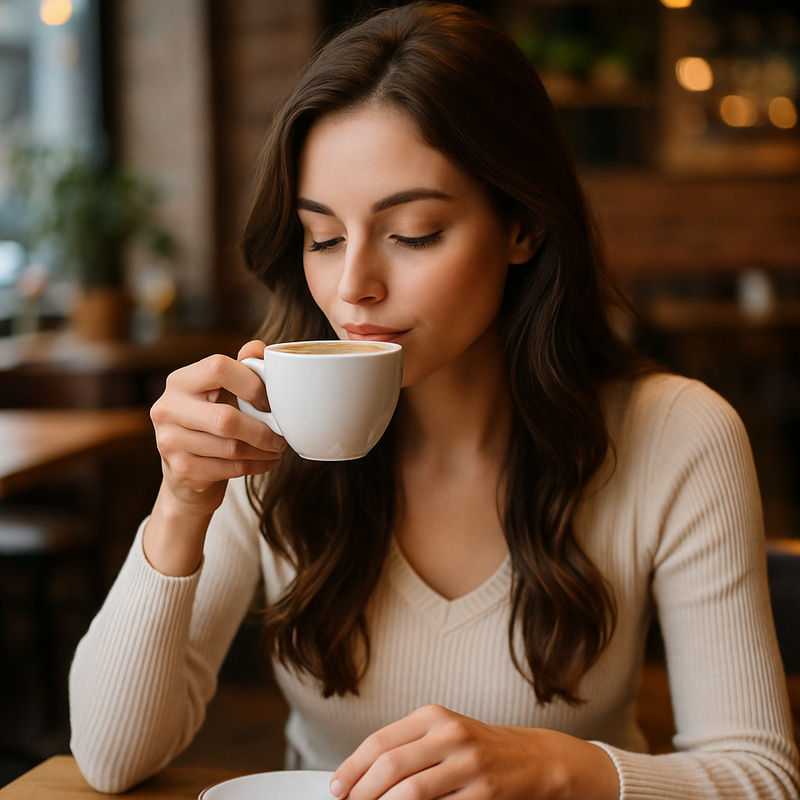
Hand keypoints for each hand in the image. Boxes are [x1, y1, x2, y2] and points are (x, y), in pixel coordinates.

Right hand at [150, 340, 286, 516]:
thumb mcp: (222, 391)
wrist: (187, 472)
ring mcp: (169, 441)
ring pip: (231, 448)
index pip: (218, 368)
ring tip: (277, 449)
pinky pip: (229, 469)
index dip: (252, 384)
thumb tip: (257, 349)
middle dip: (262, 430)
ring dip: (263, 451)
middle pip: (225, 418)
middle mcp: (168, 408)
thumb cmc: (212, 422)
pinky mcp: (180, 470)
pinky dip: (255, 466)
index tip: (270, 402)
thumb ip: (242, 366)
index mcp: (180, 380)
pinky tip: (265, 462)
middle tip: (281, 436)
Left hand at [330, 705, 618, 799]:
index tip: (336, 788)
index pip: (380, 742)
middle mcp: (450, 734)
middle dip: (361, 792)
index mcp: (434, 716)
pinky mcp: (484, 792)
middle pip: (390, 765)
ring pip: (410, 791)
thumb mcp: (445, 735)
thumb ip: (409, 748)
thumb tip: (363, 777)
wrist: (536, 758)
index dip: (352, 768)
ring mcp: (468, 763)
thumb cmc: (482, 748)